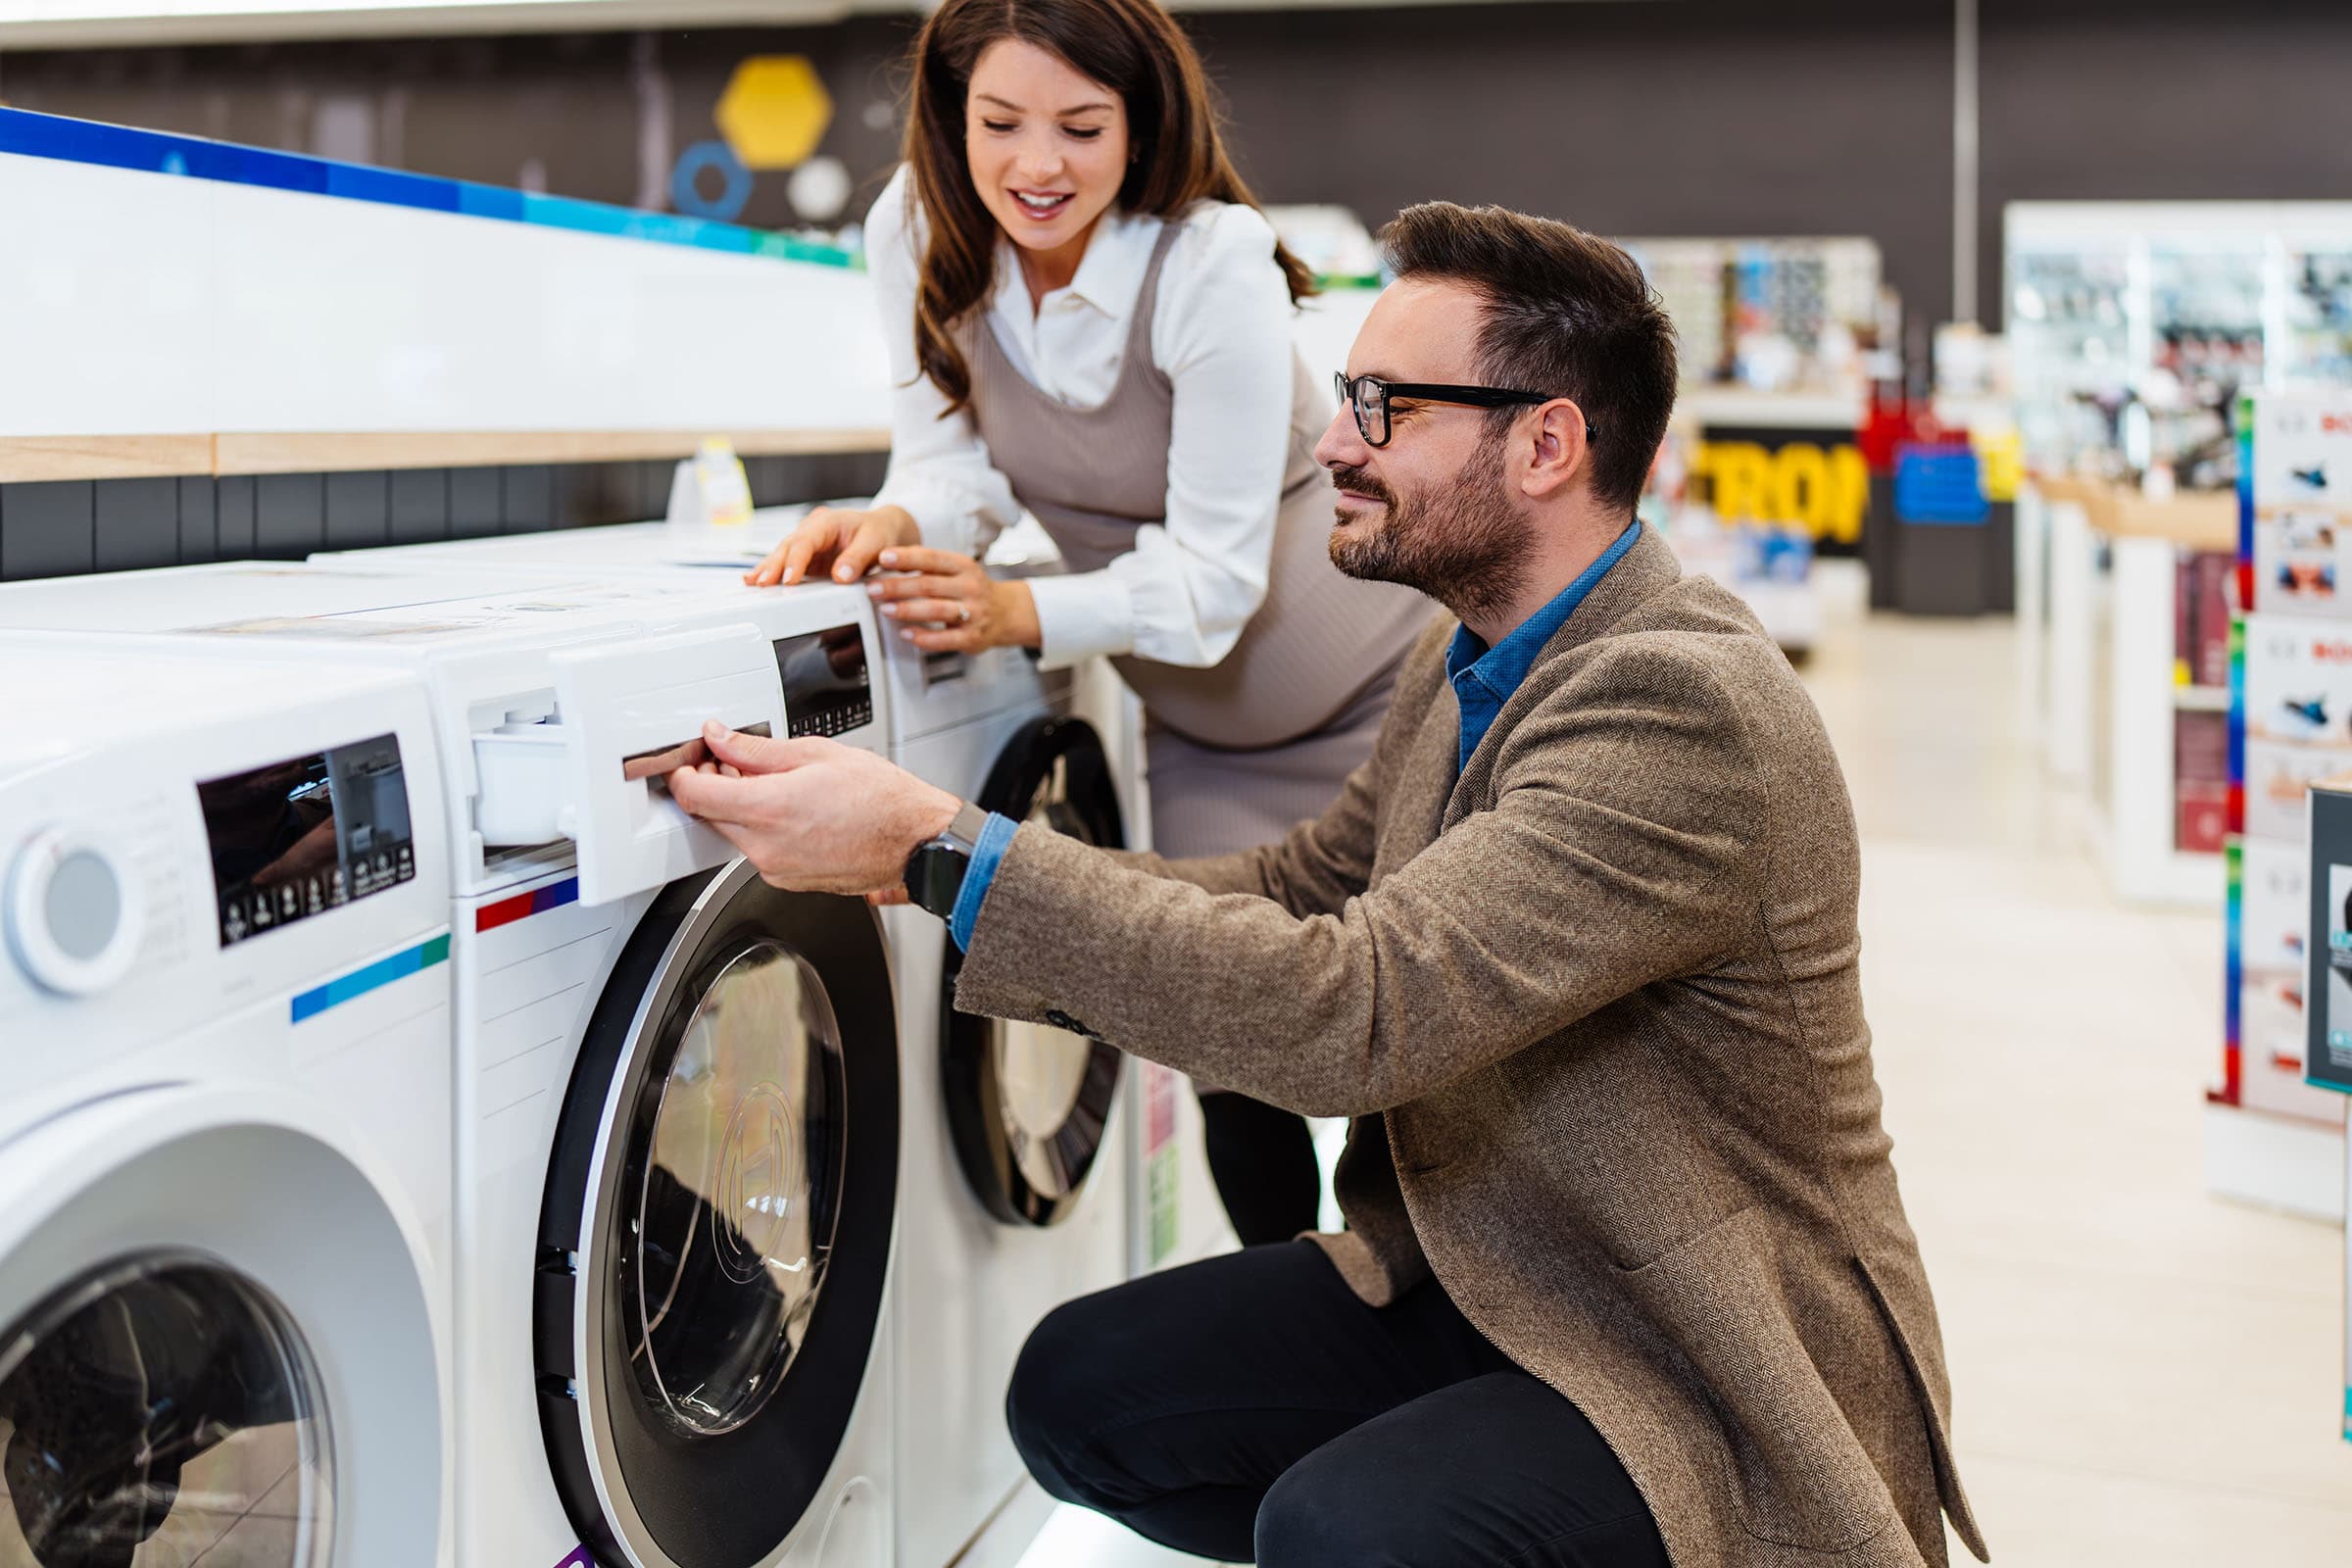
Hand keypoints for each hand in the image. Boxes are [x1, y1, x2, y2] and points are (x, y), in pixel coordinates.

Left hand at [666, 722, 960, 896]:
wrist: (914, 841)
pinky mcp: (788, 880)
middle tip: (731, 762)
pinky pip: (758, 851)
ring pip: (733, 833)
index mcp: (769, 809)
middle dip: (712, 786)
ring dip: (738, 807)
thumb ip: (757, 749)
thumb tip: (721, 738)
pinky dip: (761, 828)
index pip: (694, 796)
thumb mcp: (816, 753)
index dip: (683, 774)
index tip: (689, 761)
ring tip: (771, 783)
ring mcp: (776, 869)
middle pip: (709, 815)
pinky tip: (788, 809)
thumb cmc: (881, 799)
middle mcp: (766, 847)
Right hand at [744, 504, 919, 586]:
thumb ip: (858, 559)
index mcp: (828, 522)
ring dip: (769, 570)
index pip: (806, 541)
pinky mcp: (807, 558)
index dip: (796, 560)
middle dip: (774, 565)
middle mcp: (812, 530)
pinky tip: (754, 580)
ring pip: (783, 555)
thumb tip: (840, 577)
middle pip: (788, 547)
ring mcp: (807, 544)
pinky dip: (773, 572)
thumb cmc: (879, 532)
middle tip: (762, 583)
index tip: (790, 579)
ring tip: (753, 583)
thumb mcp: (876, 543)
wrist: (884, 530)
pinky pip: (787, 564)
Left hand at [867, 546, 1041, 653]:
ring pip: (936, 610)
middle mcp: (970, 587)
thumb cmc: (971, 589)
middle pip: (929, 585)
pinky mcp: (971, 638)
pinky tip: (906, 633)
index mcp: (964, 566)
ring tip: (884, 609)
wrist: (1007, 613)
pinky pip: (944, 639)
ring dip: (907, 610)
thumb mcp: (957, 569)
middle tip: (872, 587)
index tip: (883, 557)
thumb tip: (887, 560)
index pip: (932, 558)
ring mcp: (973, 613)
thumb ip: (928, 565)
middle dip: (898, 586)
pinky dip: (923, 637)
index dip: (907, 557)